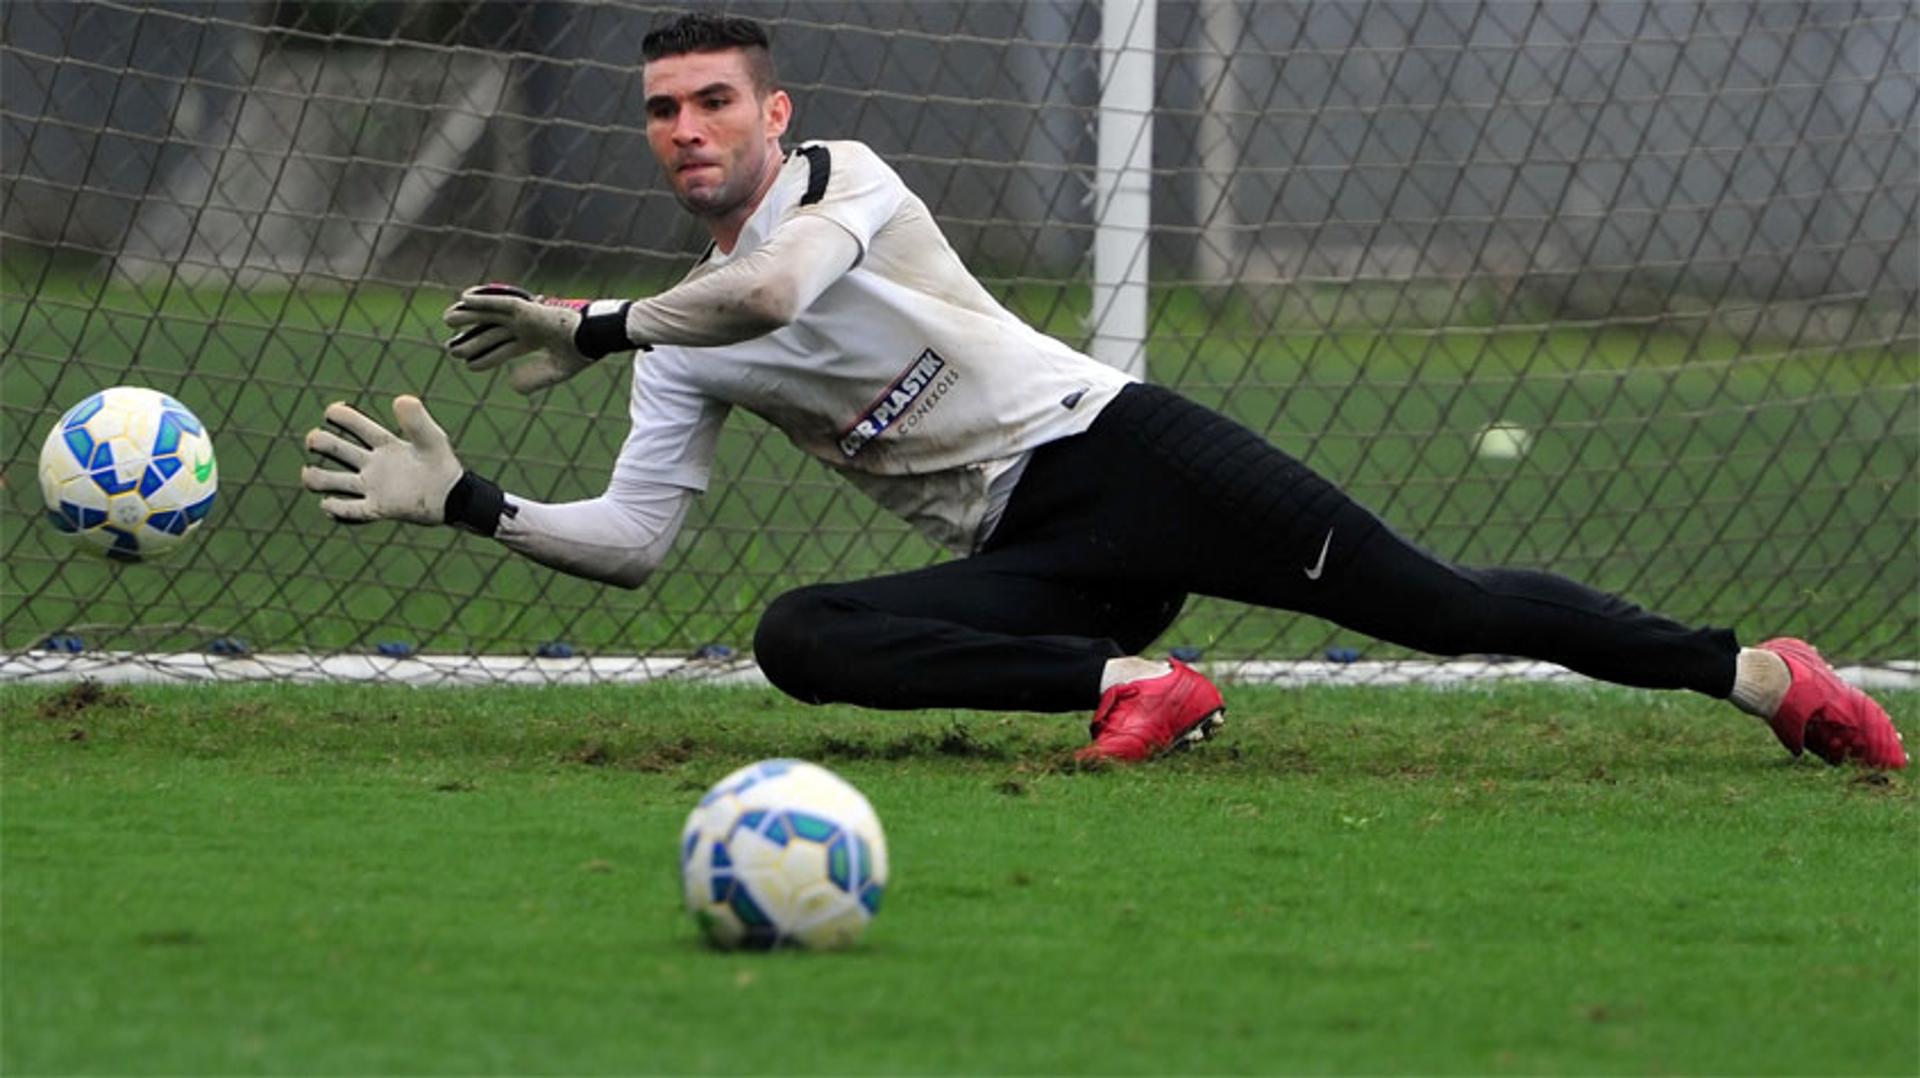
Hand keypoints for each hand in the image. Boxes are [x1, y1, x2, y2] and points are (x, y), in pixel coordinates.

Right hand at [300, 396, 462, 524]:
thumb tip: (401, 398)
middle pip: (337, 449)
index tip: (331, 411)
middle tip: (313, 440)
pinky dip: (336, 508)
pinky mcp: (377, 508)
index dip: (341, 415)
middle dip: (320, 442)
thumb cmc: (442, 465)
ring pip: (335, 481)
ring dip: (317, 478)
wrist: (453, 497)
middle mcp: (373, 464)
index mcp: (384, 444)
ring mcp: (373, 486)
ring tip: (309, 475)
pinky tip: (327, 504)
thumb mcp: (432, 440)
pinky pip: (351, 509)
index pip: (356, 425)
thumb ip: (417, 421)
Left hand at [443, 284, 632, 393]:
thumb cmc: (581, 352)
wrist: (594, 338)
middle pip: (492, 331)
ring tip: (448, 319)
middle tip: (451, 347)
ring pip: (490, 315)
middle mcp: (526, 326)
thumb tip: (511, 384)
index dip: (485, 357)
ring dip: (468, 316)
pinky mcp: (527, 309)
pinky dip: (482, 300)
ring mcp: (525, 316)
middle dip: (471, 339)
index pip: (503, 348)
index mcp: (534, 339)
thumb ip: (534, 379)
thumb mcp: (555, 371)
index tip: (467, 365)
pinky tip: (464, 298)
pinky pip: (500, 303)